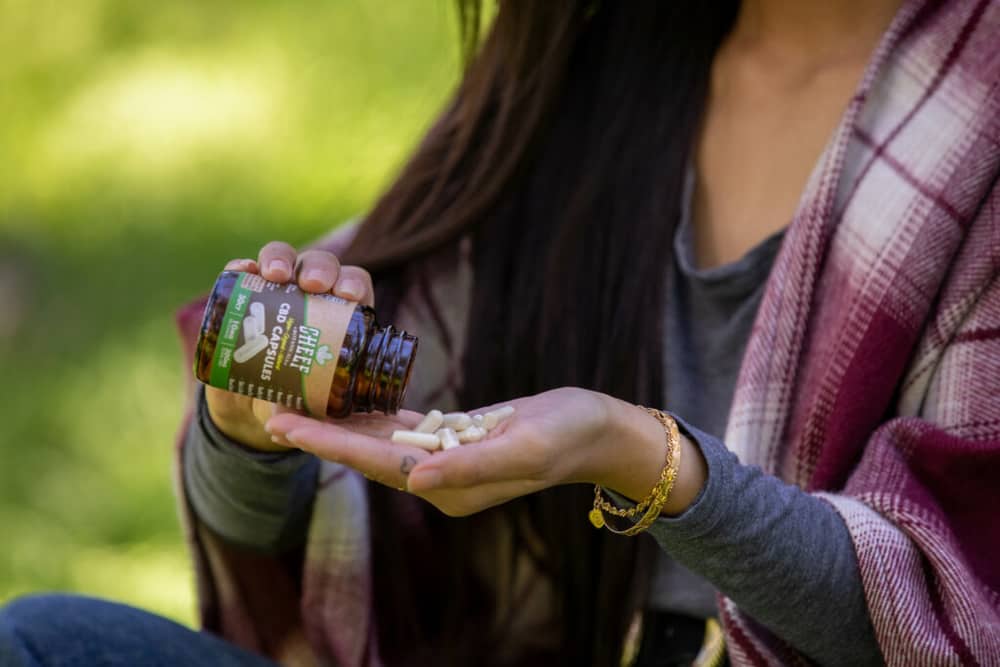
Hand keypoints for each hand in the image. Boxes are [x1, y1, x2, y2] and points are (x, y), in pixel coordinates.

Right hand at [204, 241, 373, 451]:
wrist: (254, 402)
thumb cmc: (296, 399)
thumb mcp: (305, 406)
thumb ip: (300, 410)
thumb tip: (282, 419)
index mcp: (342, 315)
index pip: (354, 286)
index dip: (353, 284)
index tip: (348, 295)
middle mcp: (312, 293)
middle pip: (322, 266)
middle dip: (320, 268)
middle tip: (313, 285)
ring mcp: (277, 289)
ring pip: (286, 259)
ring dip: (283, 259)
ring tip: (277, 275)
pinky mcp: (243, 293)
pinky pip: (244, 270)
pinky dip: (243, 266)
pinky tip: (242, 269)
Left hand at [265, 387, 705, 516]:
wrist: (597, 430)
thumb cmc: (567, 437)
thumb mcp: (523, 448)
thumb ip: (470, 466)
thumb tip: (414, 480)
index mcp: (450, 486)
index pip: (376, 464)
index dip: (328, 445)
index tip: (283, 426)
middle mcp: (440, 478)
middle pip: (367, 453)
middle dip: (320, 433)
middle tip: (269, 409)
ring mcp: (447, 459)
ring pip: (381, 439)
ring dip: (340, 421)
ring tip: (298, 398)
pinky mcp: (456, 437)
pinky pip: (405, 426)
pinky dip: (375, 412)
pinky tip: (350, 394)